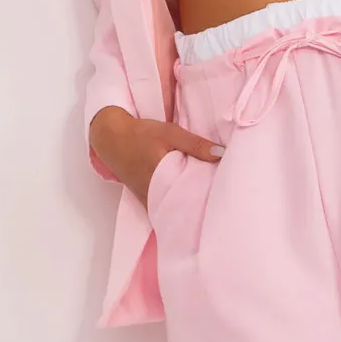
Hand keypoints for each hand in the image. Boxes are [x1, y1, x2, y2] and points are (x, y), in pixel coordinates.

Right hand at [88, 106, 224, 205]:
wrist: (113, 140)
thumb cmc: (141, 135)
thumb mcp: (170, 133)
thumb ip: (195, 144)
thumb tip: (222, 153)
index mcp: (164, 177)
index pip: (194, 194)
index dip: (211, 194)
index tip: (227, 191)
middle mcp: (156, 195)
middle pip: (187, 205)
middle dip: (204, 202)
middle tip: (223, 195)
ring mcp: (150, 202)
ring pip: (177, 209)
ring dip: (192, 204)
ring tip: (212, 198)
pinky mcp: (147, 203)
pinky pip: (167, 209)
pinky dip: (179, 205)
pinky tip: (192, 199)